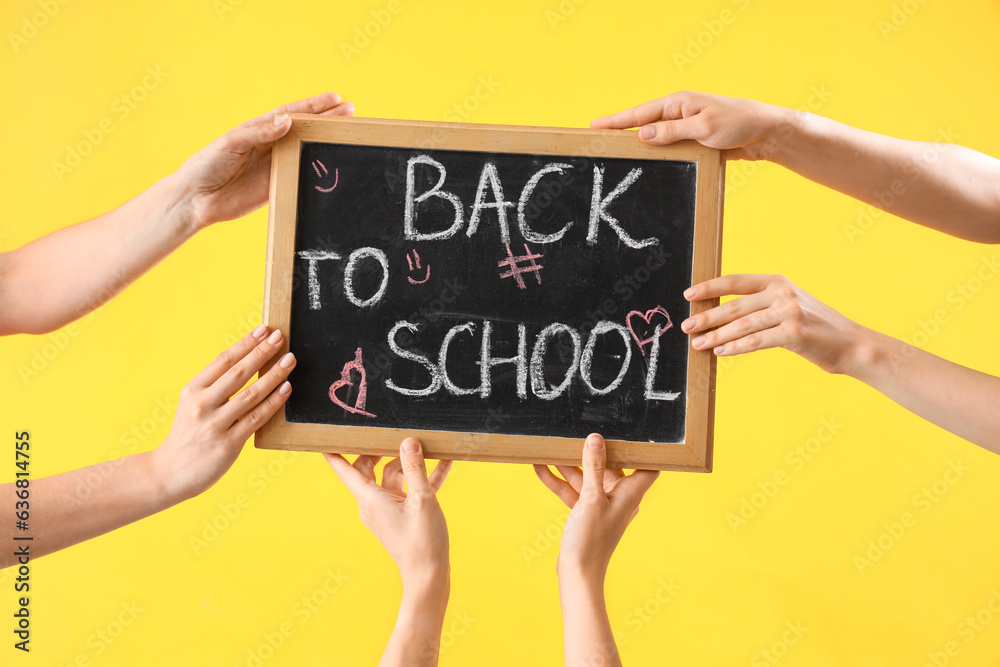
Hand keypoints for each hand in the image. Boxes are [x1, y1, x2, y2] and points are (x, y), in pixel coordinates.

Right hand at [151, 325, 294, 501]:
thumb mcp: (192, 405)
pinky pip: (256, 418)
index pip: (223, 360)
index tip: (264, 329)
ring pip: (251, 394)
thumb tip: (247, 363)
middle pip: (239, 372)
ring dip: (274, 374)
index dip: (246, 343)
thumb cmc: (187, 436)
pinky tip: (286, 389)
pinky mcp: (228, 444)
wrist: (168, 473)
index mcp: (193, 390)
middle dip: (262, 352)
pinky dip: (273, 402)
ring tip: (290, 360)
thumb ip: (215, 388)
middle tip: (282, 337)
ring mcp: (215, 424)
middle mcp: (202, 404)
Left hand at [174, 92, 354, 228]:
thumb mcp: (231, 142)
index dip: (314, 106)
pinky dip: (316, 172)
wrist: (196, 199)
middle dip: (328, 121)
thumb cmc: (206, 165)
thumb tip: (287, 121)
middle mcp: (271, 146)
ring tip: (346, 135)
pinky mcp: (276, 188)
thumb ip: (260, 132)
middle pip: (305, 130)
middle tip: (351, 113)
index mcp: (259, 130)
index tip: (335, 99)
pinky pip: (300, 177)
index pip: (291, 114)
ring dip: (326, 145)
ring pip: (306, 152)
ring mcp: (275, 167)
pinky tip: (332, 166)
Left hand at [325, 439, 451, 587]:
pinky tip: (444, 463)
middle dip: (380, 449)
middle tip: (391, 431)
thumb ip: (415, 468)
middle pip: (368, 468)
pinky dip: (424, 477)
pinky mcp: (403, 514)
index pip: (344, 469)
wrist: (429, 576)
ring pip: (392, 476)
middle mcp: (374, 503)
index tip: (326, 435)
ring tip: (427, 445)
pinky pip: (410, 489)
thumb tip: (408, 441)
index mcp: (370, 499)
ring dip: (409, 462)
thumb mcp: (422, 499)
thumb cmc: (422, 541)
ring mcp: (388, 509)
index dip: (334, 452)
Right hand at [534, 434, 658, 580]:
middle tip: (579, 431)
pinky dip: (558, 480)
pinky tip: (540, 467)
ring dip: (569, 464)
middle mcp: (619, 497)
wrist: (577, 574)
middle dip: (592, 451)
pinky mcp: (585, 513)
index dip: (644, 449)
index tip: (634, 430)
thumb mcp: (591, 498)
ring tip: (552, 446)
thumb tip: (596, 439)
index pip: (647, 466)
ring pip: (586, 477)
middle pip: (610, 466)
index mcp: (630, 493)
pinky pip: (573, 491)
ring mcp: (600, 505)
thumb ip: (593, 466)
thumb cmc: (591, 541)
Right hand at [590, 90, 791, 160]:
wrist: (765, 133)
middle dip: (622, 134)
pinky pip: (670, 150)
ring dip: (641, 149)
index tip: (594, 127)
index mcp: (677, 103)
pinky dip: (659, 157)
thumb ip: (672, 132)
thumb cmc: (738, 122)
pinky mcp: (693, 142)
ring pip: (656, 140)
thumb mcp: (703, 127)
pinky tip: (649, 166)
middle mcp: (678, 114)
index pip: (640, 113)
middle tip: (598, 143)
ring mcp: (685, 128)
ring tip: (617, 157)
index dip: (616, 121)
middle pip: (643, 126)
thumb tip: (643, 135)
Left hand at [682, 274, 864, 373]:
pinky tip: (721, 353)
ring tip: (698, 344)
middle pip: (734, 305)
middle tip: (686, 326)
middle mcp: (782, 293)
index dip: (710, 287)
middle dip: (707, 317)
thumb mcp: (790, 307)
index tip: (689, 295)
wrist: (853, 345)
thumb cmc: (816, 330)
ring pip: (742, 325)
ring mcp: (789, 311)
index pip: (735, 282)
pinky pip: (756, 341)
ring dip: (716, 336)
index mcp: (778, 282)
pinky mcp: (794, 333)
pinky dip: (736, 348)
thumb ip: (762, 306)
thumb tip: (722, 317)